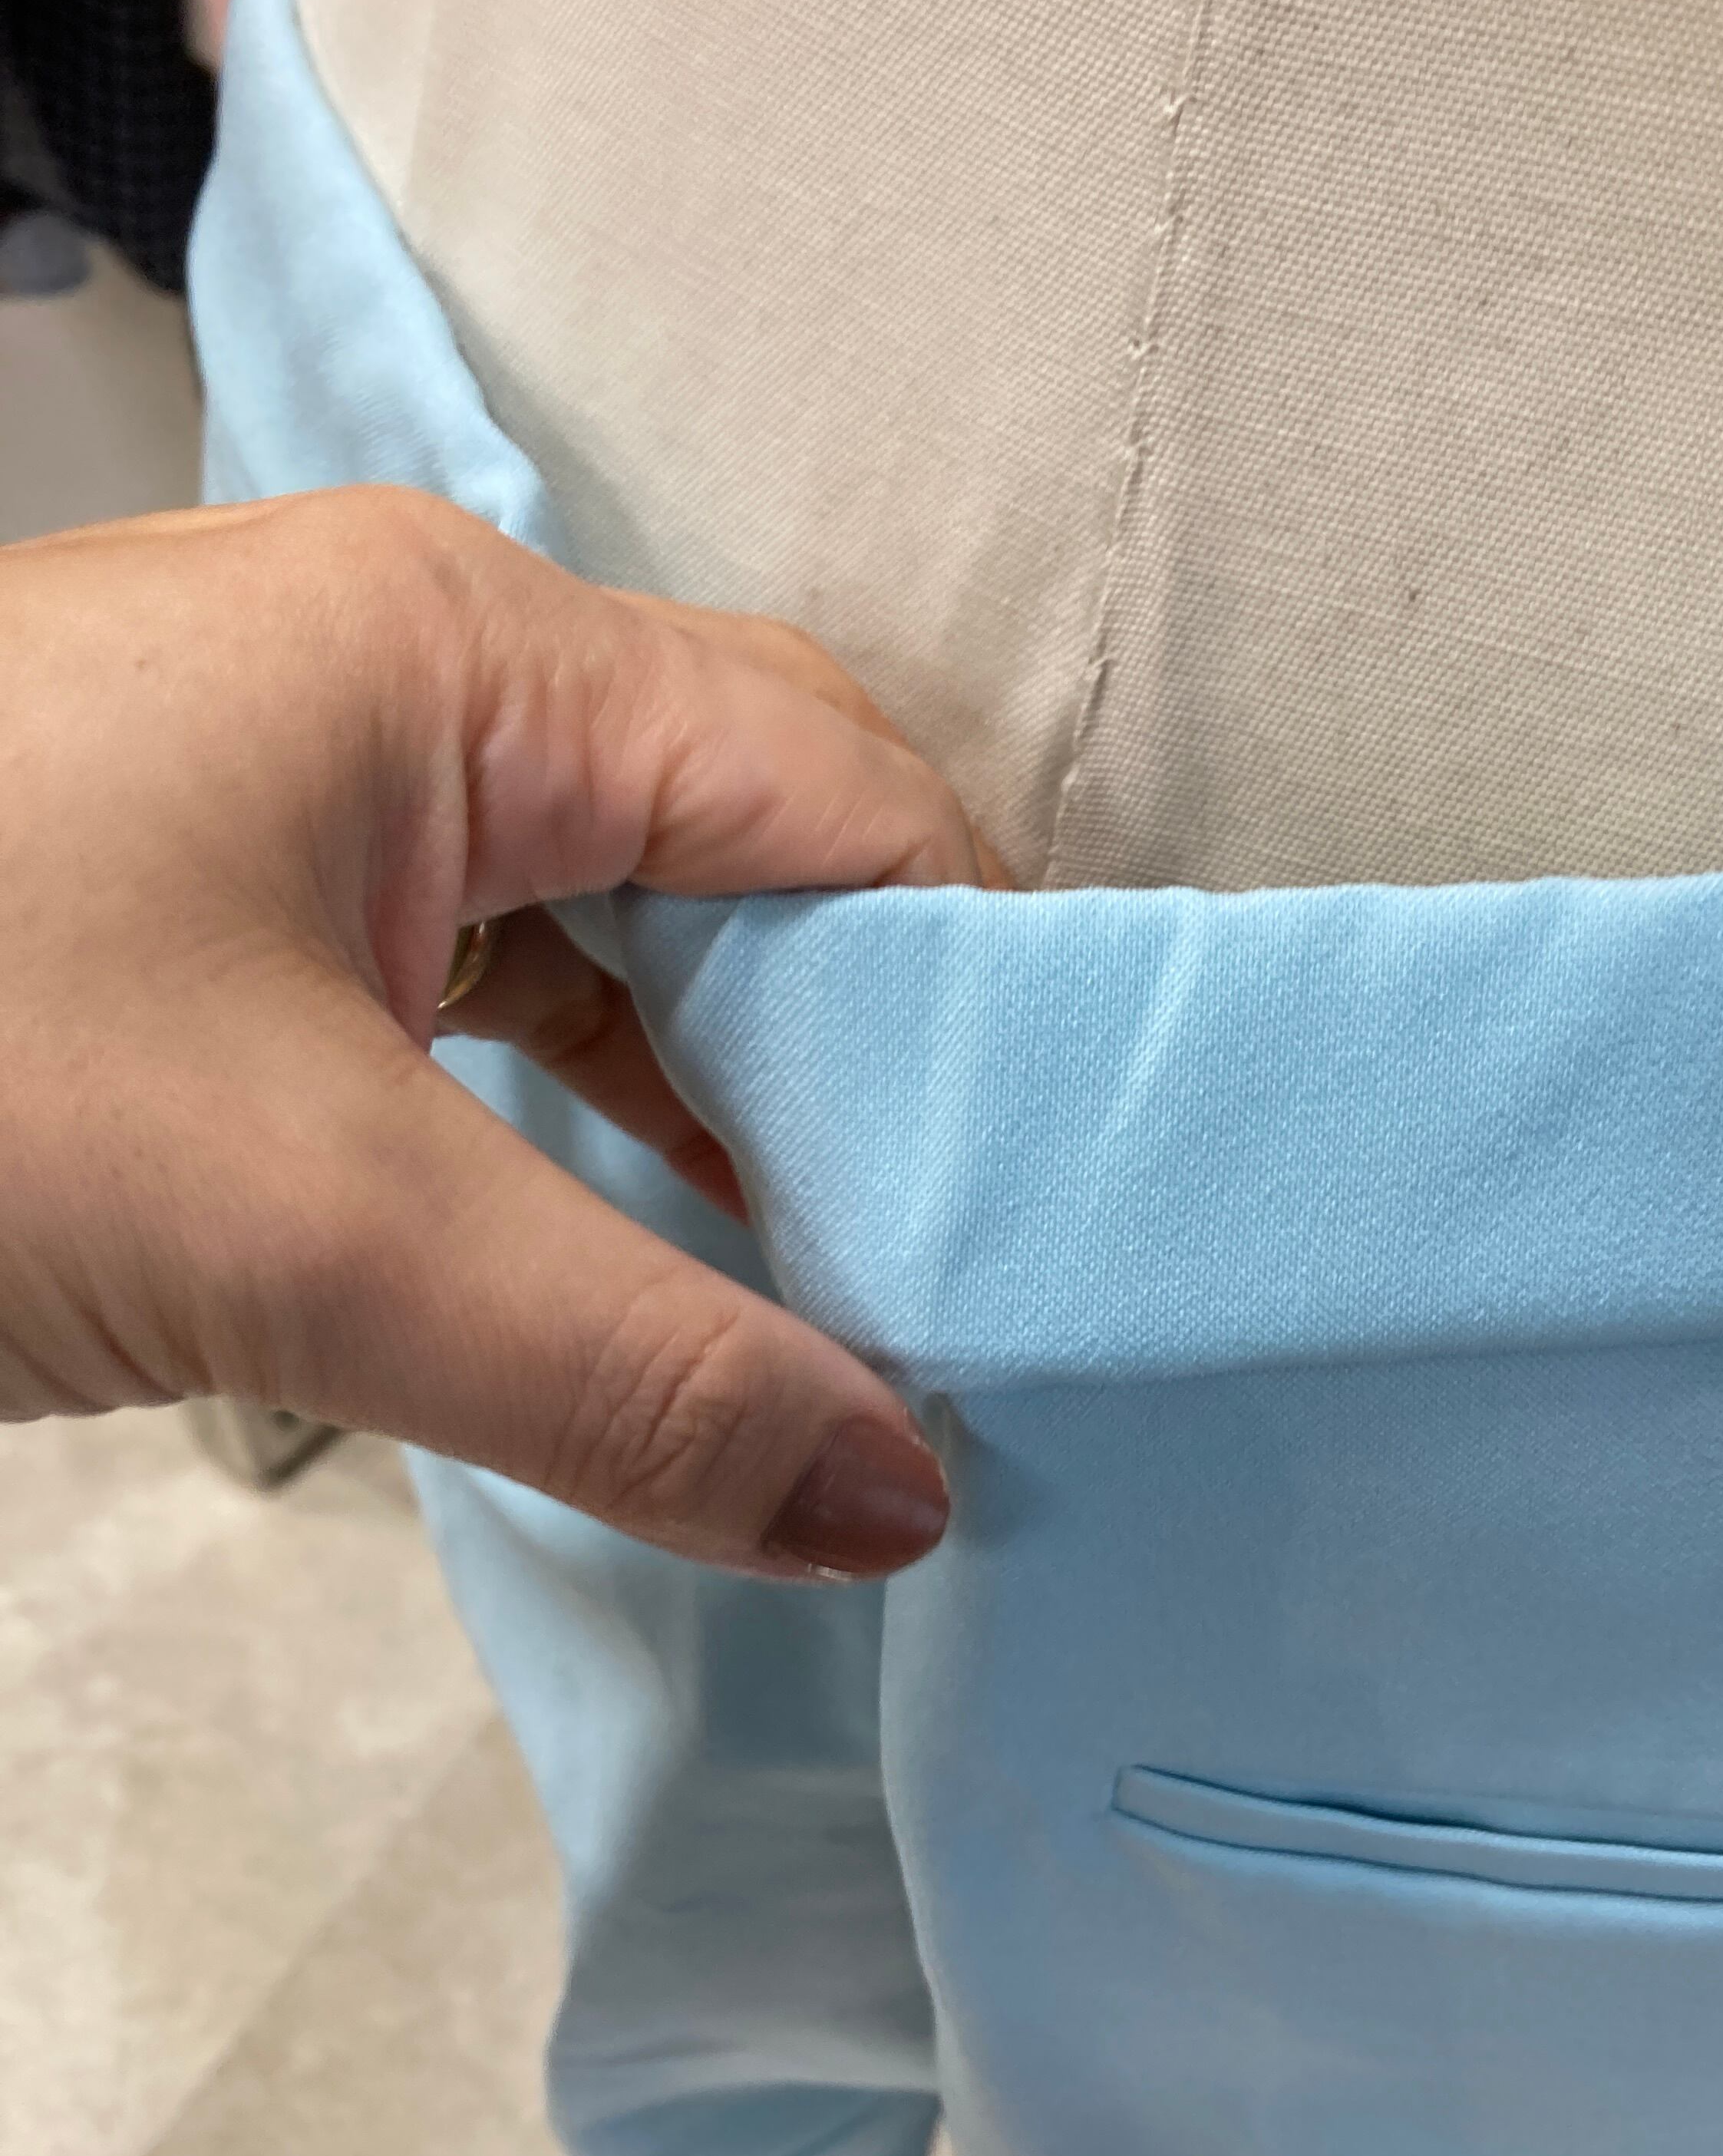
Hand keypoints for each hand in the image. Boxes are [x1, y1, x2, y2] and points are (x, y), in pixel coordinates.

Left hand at [0, 487, 996, 1576]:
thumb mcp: (305, 1227)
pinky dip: (579, 1121)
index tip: (1078, 1203)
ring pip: (608, 926)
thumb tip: (906, 1505)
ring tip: (852, 1298)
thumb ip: (634, 1368)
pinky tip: (645, 1260)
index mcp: (458, 650)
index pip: (843, 788)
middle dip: (873, 1056)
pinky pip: (477, 988)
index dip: (990, 989)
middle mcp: (402, 672)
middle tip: (986, 1278)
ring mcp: (294, 780)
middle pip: (743, 842)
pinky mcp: (211, 901)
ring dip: (727, 1105)